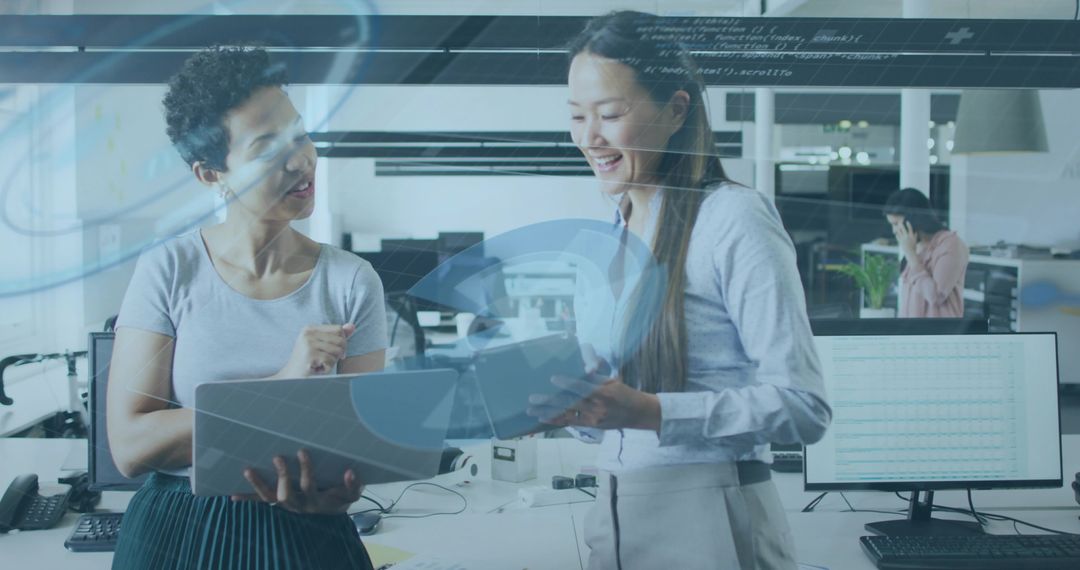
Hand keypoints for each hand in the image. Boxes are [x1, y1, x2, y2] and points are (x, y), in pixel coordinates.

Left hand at [231, 449, 362, 514]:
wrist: (330, 512)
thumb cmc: (340, 497)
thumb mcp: (351, 493)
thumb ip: (353, 484)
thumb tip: (349, 472)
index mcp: (316, 500)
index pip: (309, 485)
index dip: (305, 470)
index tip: (302, 451)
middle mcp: (298, 505)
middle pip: (286, 495)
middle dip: (282, 477)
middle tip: (278, 458)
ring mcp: (286, 505)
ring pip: (268, 499)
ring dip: (257, 485)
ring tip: (248, 470)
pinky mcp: (278, 504)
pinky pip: (261, 503)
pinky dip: (247, 499)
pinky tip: (233, 495)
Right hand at [277, 323, 355, 377]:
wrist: (290, 377)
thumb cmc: (308, 362)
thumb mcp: (322, 346)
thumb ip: (337, 336)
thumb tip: (352, 326)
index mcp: (310, 328)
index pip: (339, 329)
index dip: (341, 342)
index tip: (333, 352)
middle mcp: (308, 333)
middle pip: (341, 340)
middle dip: (338, 354)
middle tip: (324, 360)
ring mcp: (308, 343)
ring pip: (338, 351)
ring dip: (332, 362)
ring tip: (319, 364)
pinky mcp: (310, 355)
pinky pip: (331, 361)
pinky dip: (327, 369)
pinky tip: (316, 369)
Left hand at [527, 373, 660, 431]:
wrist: (638, 414)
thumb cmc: (624, 393)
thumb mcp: (612, 381)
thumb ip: (594, 377)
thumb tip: (580, 370)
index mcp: (604, 393)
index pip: (583, 387)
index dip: (567, 383)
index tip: (552, 378)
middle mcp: (597, 407)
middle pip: (570, 403)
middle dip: (550, 401)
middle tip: (532, 398)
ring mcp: (594, 419)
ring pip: (567, 415)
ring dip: (548, 413)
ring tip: (532, 410)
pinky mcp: (591, 426)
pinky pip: (571, 423)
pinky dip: (556, 420)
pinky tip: (543, 418)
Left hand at [893, 220, 917, 256]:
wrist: (910, 252)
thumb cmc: (913, 247)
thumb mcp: (915, 241)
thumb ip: (915, 236)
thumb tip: (915, 232)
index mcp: (912, 236)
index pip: (910, 229)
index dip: (908, 225)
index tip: (907, 222)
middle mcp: (907, 237)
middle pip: (904, 230)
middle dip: (901, 226)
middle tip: (899, 222)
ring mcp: (903, 239)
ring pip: (899, 233)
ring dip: (897, 229)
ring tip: (896, 226)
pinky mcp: (900, 242)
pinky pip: (897, 237)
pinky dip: (897, 235)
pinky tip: (896, 233)